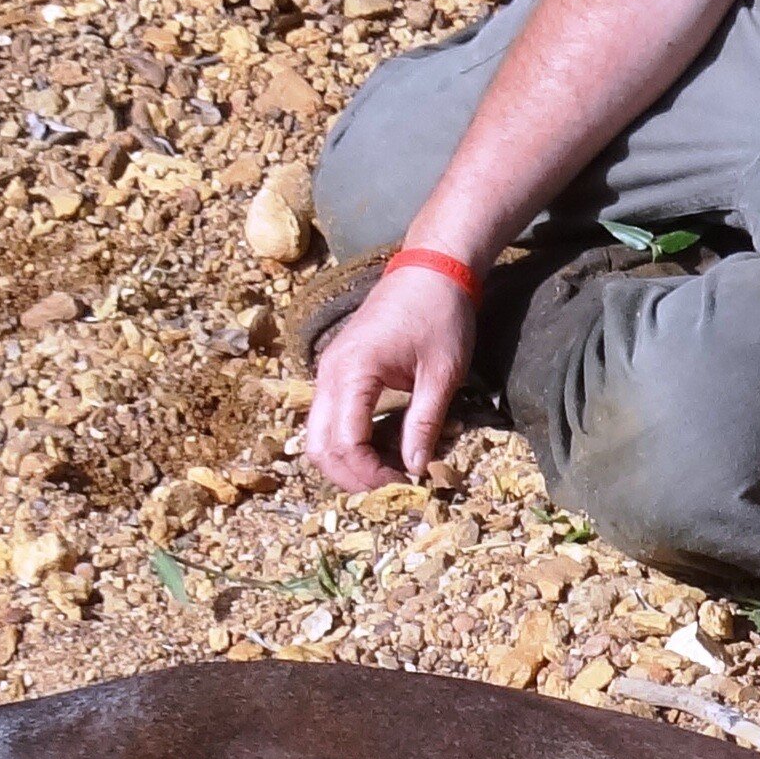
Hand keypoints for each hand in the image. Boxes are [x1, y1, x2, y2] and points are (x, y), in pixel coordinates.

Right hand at [304, 260, 478, 492]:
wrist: (430, 269)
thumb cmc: (440, 315)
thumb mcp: (442, 373)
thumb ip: (425, 423)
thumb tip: (415, 469)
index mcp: (353, 371)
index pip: (346, 443)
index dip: (372, 474)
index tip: (406, 485)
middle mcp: (329, 373)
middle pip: (319, 447)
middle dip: (351, 477)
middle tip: (392, 489)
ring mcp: (328, 372)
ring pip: (317, 436)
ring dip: (345, 463)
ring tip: (386, 474)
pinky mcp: (336, 372)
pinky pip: (328, 419)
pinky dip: (346, 443)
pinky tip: (380, 450)